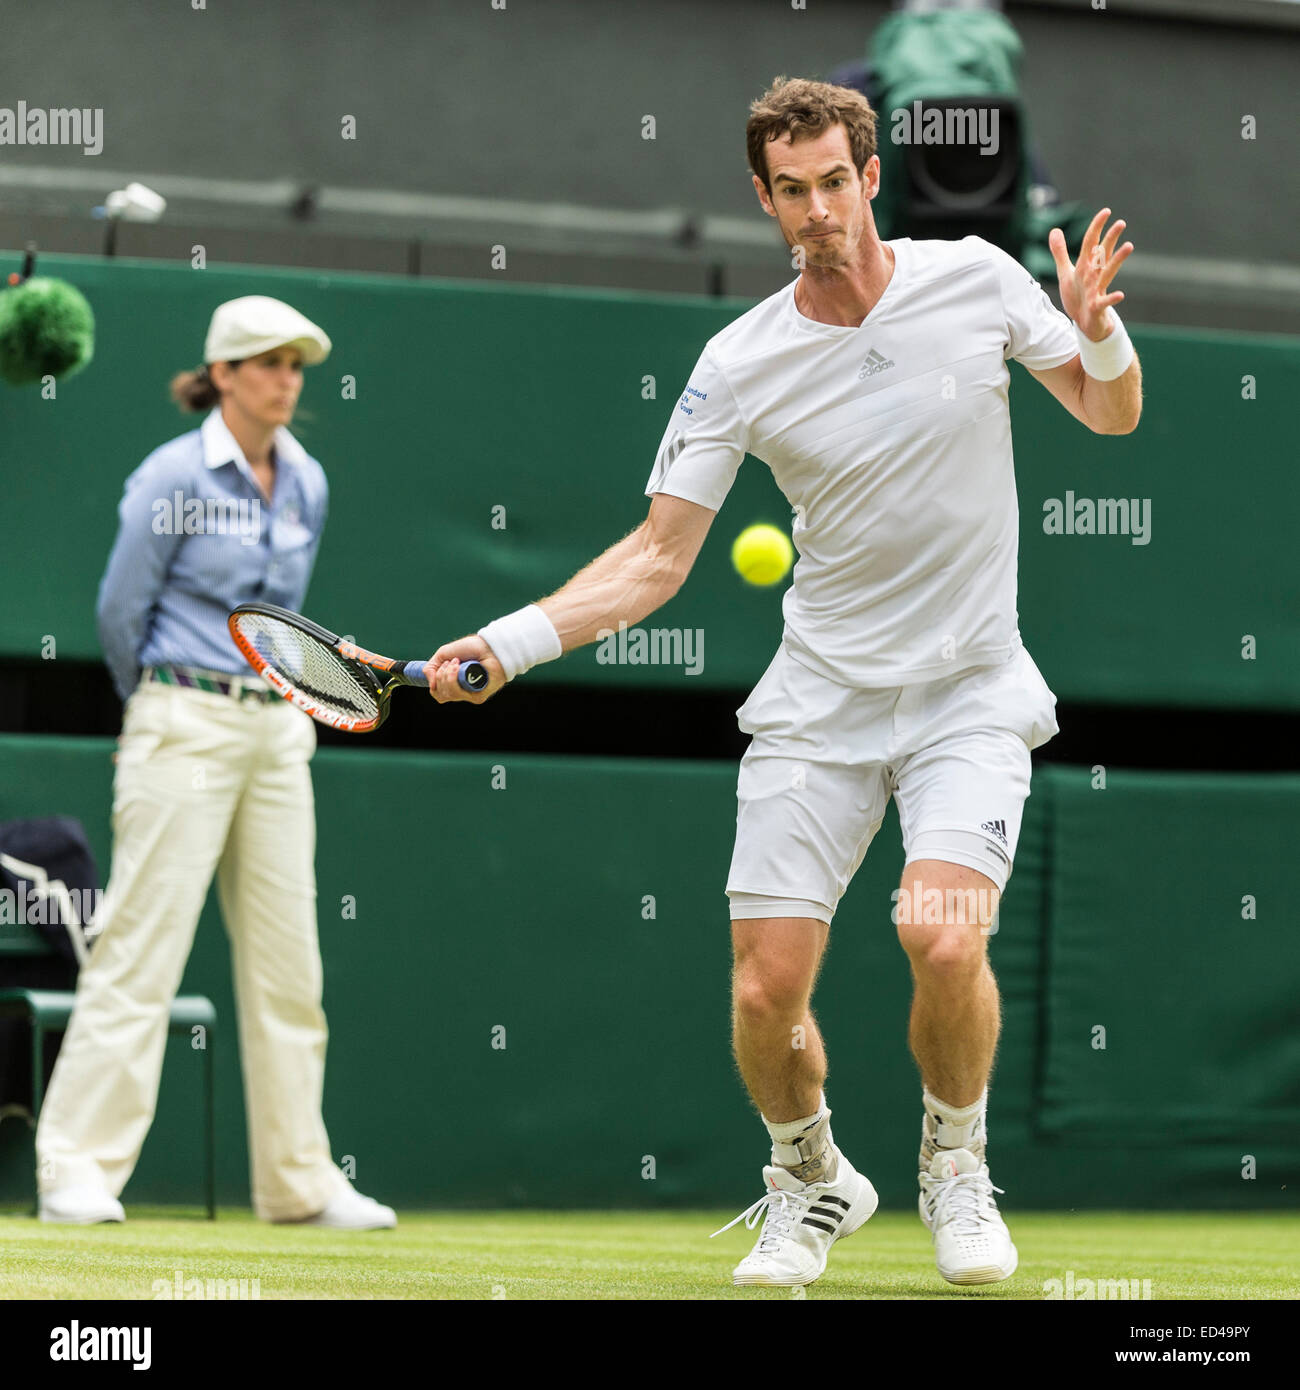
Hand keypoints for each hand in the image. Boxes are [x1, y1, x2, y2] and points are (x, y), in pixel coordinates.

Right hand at [425, 634, 506, 704]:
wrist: (489, 646)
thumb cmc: (471, 648)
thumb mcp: (444, 654)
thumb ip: (430, 668)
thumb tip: (430, 685)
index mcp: (455, 683)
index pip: (438, 693)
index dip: (435, 681)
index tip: (443, 665)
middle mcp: (462, 691)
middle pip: (440, 695)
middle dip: (440, 676)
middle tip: (451, 662)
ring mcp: (470, 695)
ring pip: (447, 694)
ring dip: (446, 676)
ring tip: (456, 663)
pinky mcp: (477, 697)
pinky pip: (456, 694)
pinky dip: (452, 678)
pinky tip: (459, 667)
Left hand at [1049, 208, 1133, 342]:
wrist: (1084, 323)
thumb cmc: (1078, 296)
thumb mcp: (1066, 272)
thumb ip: (1060, 252)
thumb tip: (1055, 229)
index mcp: (1087, 266)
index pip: (1092, 243)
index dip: (1097, 228)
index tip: (1106, 211)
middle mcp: (1094, 275)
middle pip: (1103, 254)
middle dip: (1111, 239)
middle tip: (1121, 222)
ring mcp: (1097, 290)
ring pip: (1107, 273)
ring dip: (1117, 260)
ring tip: (1129, 246)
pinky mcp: (1097, 306)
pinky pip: (1105, 302)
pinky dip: (1112, 298)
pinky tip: (1121, 294)